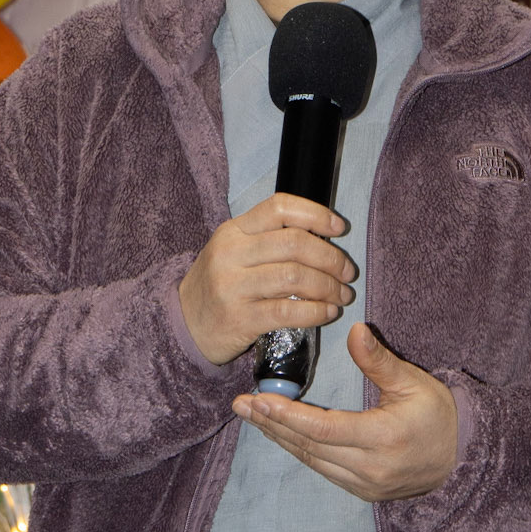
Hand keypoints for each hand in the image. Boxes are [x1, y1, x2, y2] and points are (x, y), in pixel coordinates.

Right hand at [180, 193, 354, 365]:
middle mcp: (231, 253)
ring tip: (341, 295)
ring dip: (328, 286)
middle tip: (347, 272)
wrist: (182, 323)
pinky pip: (288, 312)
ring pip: (294, 276)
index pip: (279, 208)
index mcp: (234, 230)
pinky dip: (316, 311)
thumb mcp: (233, 250)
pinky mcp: (239, 319)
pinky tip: (327, 313)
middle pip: (294, 244)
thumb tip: (323, 239)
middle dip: (331, 258)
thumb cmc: (219, 284)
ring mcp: (233, 287)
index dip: (315, 214)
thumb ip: (268, 239)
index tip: (339, 228)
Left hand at [232, 323, 457, 501]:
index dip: (287, 416)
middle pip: (309, 447)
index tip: (259, 401)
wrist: (465, 459)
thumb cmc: (440, 415)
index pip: (322, 429)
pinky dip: (300, 449)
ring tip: (253, 417)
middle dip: (271, 425)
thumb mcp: (414, 383)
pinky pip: (323, 469)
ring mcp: (365, 485)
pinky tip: (282, 433)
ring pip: (311, 461)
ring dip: (280, 438)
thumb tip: (356, 330)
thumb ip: (380, 360)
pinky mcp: (363, 491)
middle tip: (241, 405)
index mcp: (382, 439)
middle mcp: (369, 468)